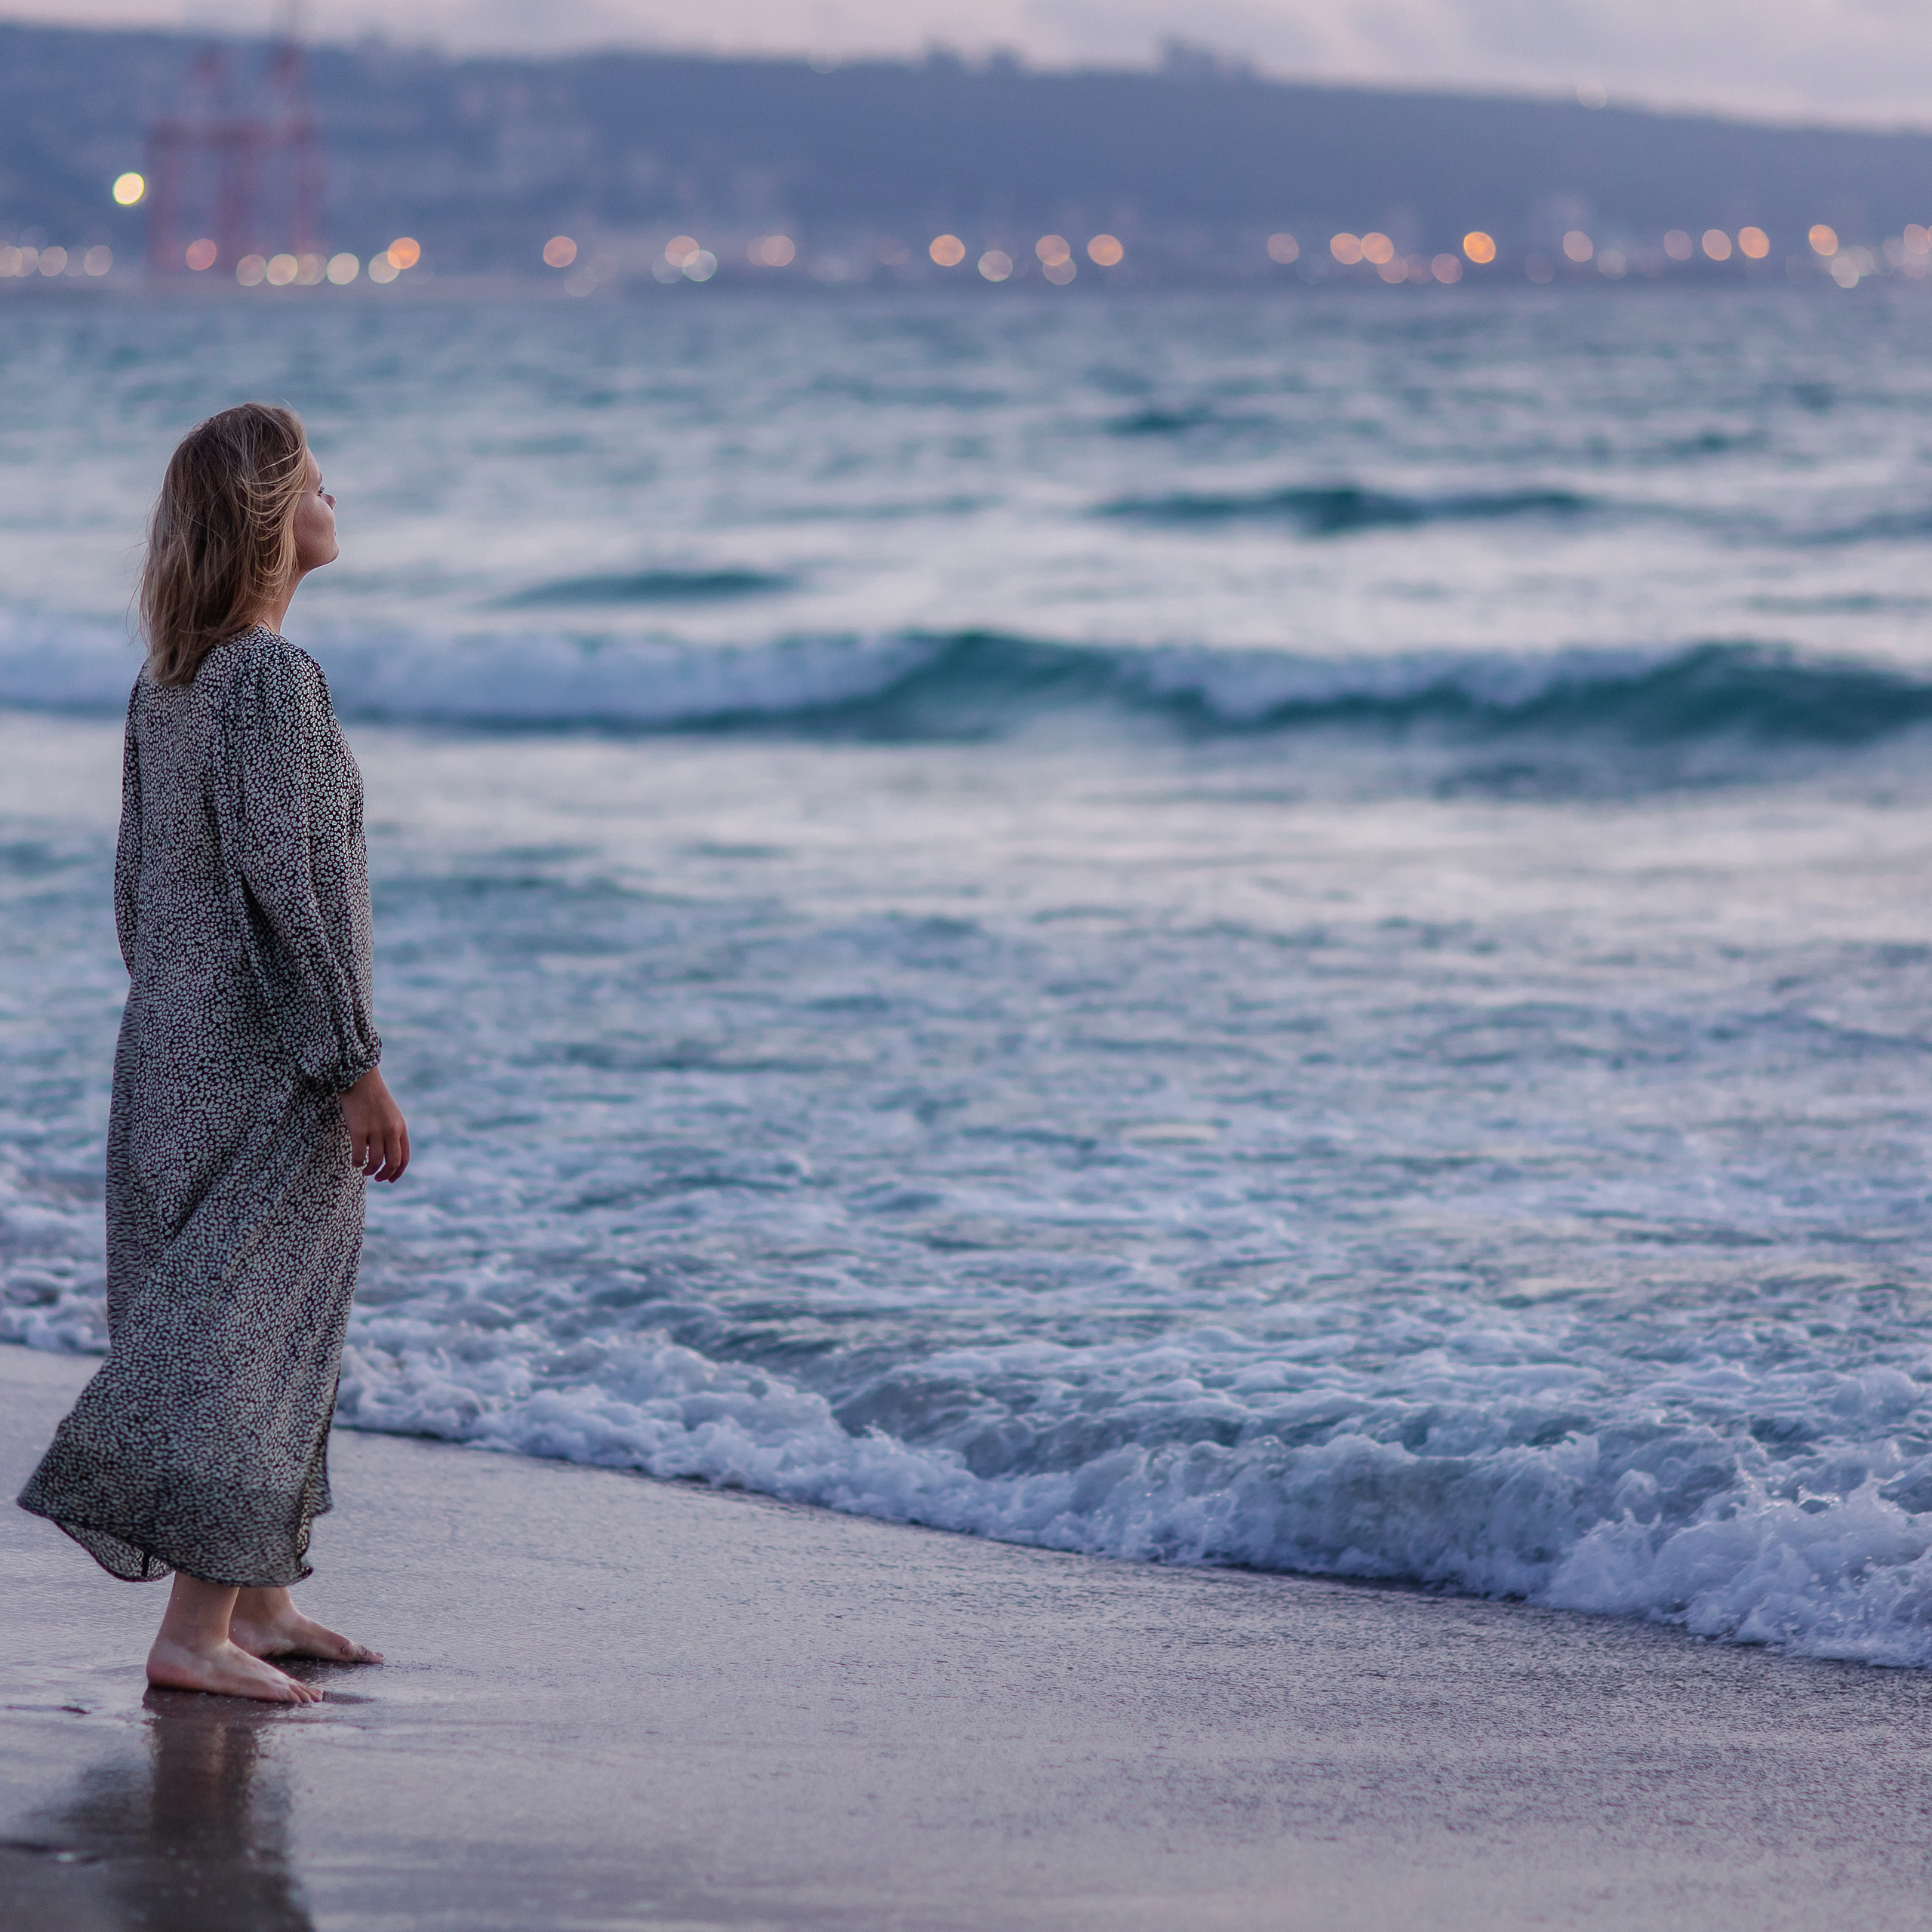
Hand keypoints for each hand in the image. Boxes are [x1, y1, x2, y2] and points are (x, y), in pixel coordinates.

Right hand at [341, 1067, 409, 1181]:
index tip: (391, 1179)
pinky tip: (355, 1162)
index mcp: (401, 1128)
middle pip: (392, 1162)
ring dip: (370, 1171)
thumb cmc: (375, 1097)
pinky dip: (357, 1163)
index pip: (404, 1157)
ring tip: (364, 1170)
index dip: (398, 1172)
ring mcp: (375, 1131)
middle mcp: (391, 1131)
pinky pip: (359, 1156)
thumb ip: (393, 1132)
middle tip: (377, 1178)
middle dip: (385, 1175)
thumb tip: (388, 1154)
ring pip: (375, 1162)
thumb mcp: (392, 1115)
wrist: (362, 1080)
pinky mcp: (358, 1130)